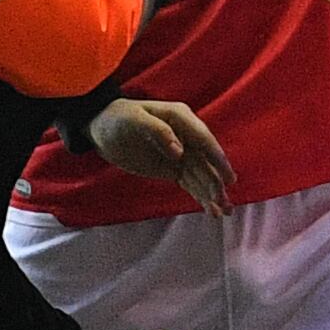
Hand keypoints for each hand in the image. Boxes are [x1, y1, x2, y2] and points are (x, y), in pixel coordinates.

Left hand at [90, 99, 233, 215]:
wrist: (101, 128)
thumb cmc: (117, 118)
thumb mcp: (133, 120)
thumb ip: (158, 131)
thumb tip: (180, 151)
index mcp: (180, 118)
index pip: (203, 139)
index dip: (216, 157)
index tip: (227, 177)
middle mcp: (186, 135)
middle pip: (206, 160)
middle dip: (217, 181)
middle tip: (224, 201)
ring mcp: (181, 152)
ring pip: (202, 174)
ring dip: (213, 192)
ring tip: (225, 212)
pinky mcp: (173, 167)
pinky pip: (191, 182)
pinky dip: (201, 196)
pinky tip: (211, 209)